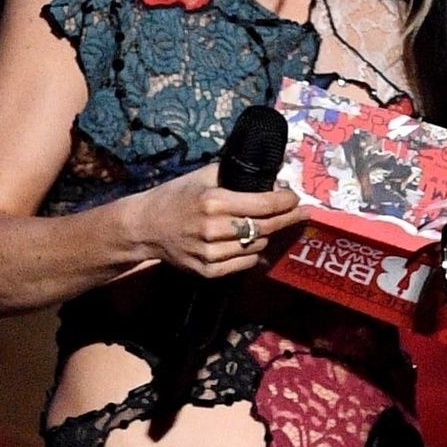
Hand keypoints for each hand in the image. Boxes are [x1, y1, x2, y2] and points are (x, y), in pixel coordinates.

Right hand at [131, 164, 306, 277]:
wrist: (145, 227)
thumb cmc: (175, 197)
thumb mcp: (202, 176)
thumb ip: (234, 175)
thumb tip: (269, 178)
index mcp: (213, 201)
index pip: (263, 204)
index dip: (286, 202)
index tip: (295, 199)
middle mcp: (214, 229)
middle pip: (266, 227)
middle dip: (288, 219)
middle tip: (302, 213)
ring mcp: (211, 253)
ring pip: (258, 246)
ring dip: (267, 235)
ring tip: (266, 225)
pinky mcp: (208, 270)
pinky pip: (245, 263)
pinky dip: (253, 253)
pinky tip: (252, 243)